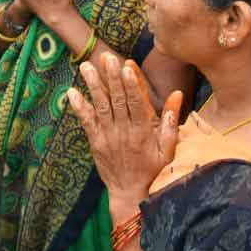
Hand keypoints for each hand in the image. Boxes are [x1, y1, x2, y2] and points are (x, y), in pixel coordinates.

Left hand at [66, 54, 182, 212]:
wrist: (130, 194)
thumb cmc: (153, 170)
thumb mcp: (168, 149)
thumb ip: (172, 122)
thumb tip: (177, 95)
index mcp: (143, 131)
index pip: (136, 102)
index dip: (131, 84)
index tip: (127, 66)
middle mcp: (124, 132)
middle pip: (117, 100)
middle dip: (111, 77)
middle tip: (106, 57)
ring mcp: (108, 137)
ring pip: (100, 107)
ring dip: (93, 86)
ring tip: (86, 66)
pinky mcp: (96, 143)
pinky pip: (86, 122)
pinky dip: (79, 107)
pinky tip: (72, 92)